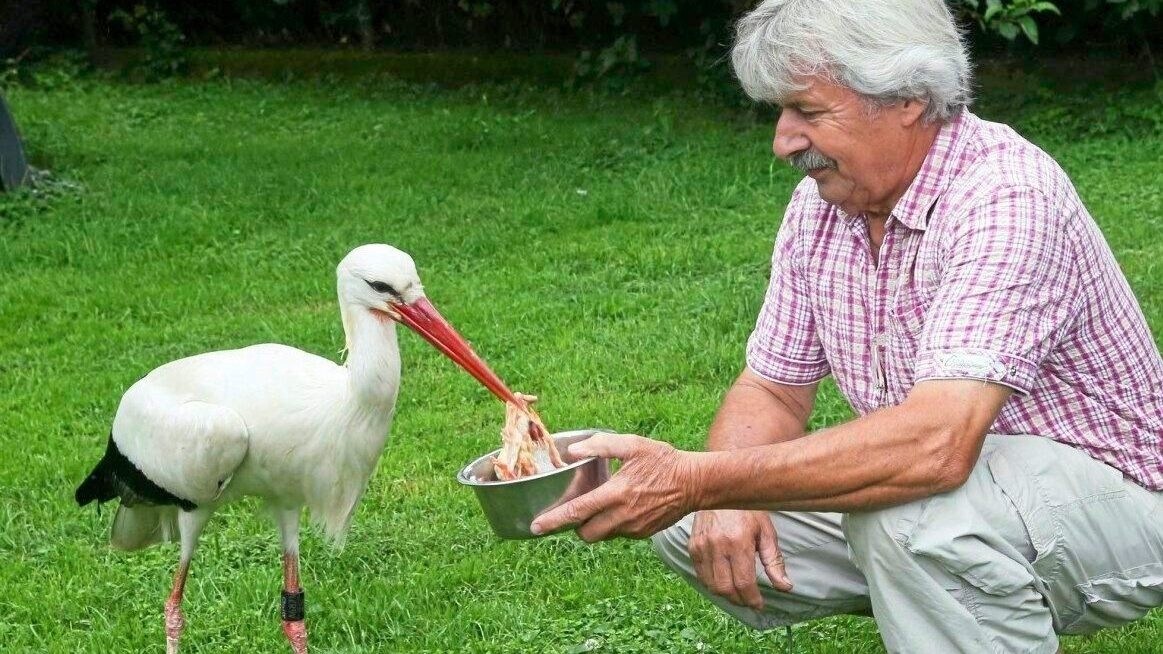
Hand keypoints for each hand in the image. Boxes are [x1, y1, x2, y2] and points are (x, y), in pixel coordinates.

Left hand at [530, 433, 696, 541]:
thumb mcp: (633, 445)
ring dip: (594, 525)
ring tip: (600, 504)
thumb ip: (601, 446)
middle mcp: (623, 516)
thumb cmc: (663, 460)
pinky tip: (621, 506)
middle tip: (575, 509)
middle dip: (574, 526)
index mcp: (617, 494)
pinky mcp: (643, 534)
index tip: (536, 526)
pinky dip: (612, 524)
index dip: (554, 520)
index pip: (578, 512)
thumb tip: (572, 450)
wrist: (695, 482)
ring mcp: (634, 528)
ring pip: (602, 535)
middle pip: (586, 533)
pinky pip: (619, 534)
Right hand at [690, 510, 791, 609]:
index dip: (753, 599)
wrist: (719, 488)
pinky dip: (712, 583)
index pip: (744, 583)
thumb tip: (785, 587)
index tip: (760, 604)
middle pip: (726, 588)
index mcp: (738, 542)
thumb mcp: (766, 532)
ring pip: (711, 585)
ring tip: (738, 592)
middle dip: (739, 600)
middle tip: (749, 600)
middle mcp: (717, 546)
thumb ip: (774, 561)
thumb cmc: (746, 509)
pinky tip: (723, 579)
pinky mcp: (692, 546)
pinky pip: (700, 575)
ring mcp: (702, 546)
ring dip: (726, 594)